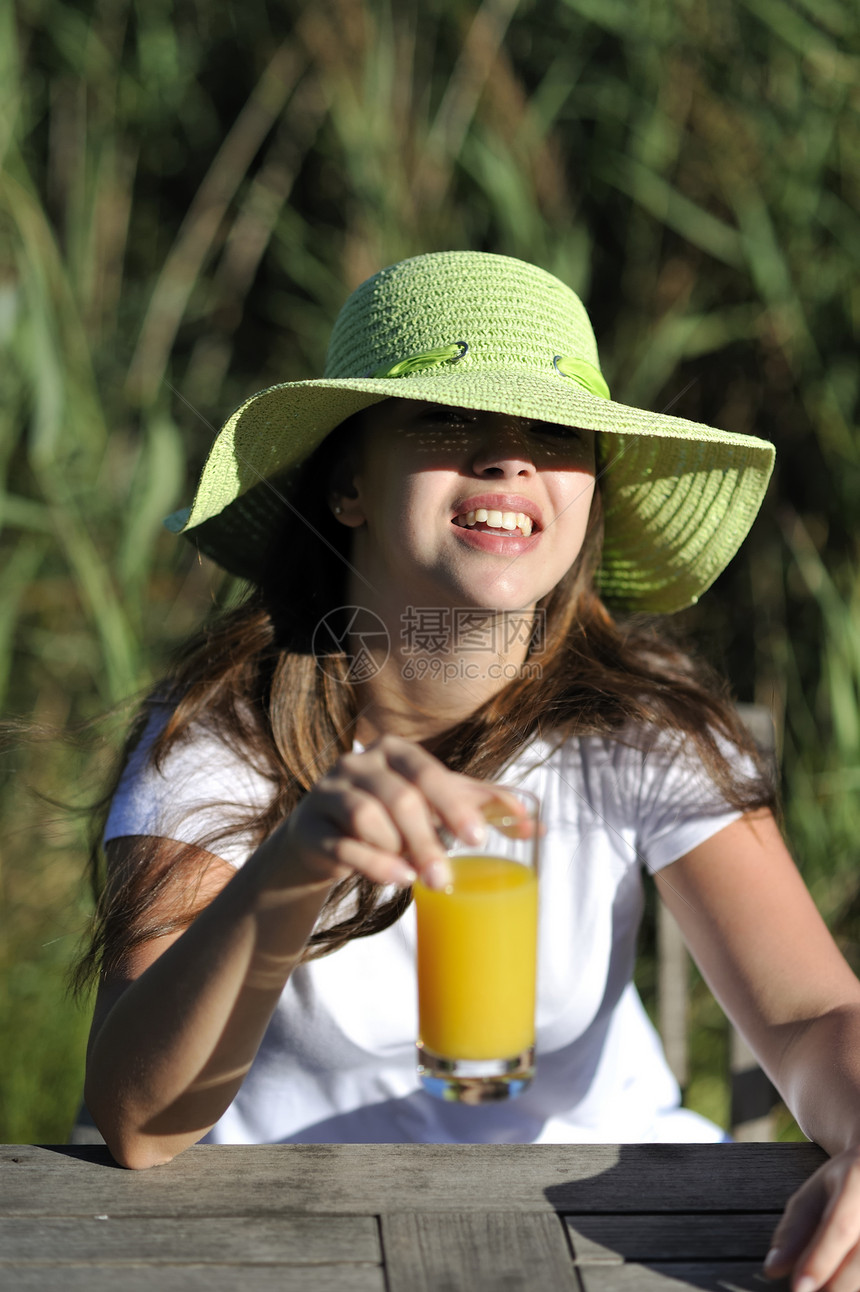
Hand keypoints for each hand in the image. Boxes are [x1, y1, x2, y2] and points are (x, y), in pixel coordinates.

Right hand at [281, 734, 522, 890]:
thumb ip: (479, 806)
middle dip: (428, 840)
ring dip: (398, 850)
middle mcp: (359, 763)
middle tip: (447, 879)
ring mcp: (329, 791)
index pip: (428, 772)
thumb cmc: (388, 817)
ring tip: (417, 876)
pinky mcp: (309, 826)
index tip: (480, 839)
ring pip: (367, 816)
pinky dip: (371, 863)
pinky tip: (395, 879)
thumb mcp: (432, 805)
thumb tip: (536, 824)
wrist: (322, 838)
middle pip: (400, 797)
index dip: (454, 804)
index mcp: (394, 752)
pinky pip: (341, 844)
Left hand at [765, 1145, 859, 1290]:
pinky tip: (847, 1285)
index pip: (840, 1226)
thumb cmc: (844, 1184)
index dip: (820, 1260)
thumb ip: (793, 1230)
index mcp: (858, 1179)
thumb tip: (772, 1269)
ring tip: (825, 1287)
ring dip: (848, 1288)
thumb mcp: (814, 1193)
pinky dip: (858, 1285)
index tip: (797, 1289)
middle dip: (833, 1287)